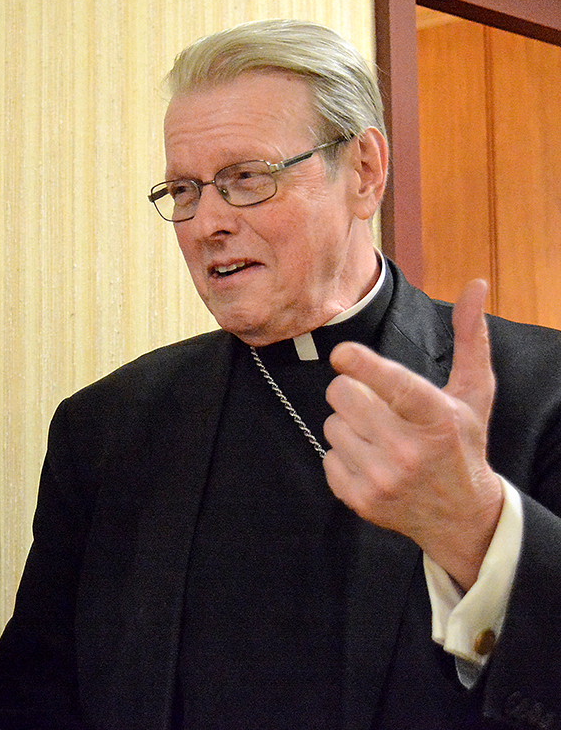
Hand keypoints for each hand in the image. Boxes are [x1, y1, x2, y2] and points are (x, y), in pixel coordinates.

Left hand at [322, 280, 502, 589]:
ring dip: (348, 424)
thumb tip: (475, 286)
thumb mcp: (474, 393)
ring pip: (332, 424)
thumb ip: (470, 339)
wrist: (460, 516)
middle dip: (353, 390)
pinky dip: (343, 454)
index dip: (364, 366)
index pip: (394, 386)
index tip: (343, 353)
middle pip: (344, 395)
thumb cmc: (462, 444)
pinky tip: (371, 460)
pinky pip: (327, 455)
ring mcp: (383, 478)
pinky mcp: (360, 499)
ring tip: (379, 436)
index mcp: (438, 418)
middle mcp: (409, 450)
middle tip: (375, 403)